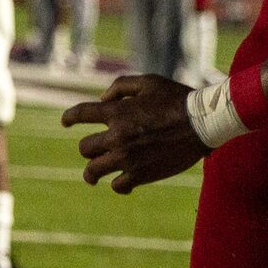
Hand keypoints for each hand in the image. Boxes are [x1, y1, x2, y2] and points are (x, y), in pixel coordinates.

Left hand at [61, 73, 208, 193]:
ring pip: (93, 171)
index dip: (69, 118)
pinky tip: (120, 183)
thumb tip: (102, 101)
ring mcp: (127, 158)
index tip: (65, 122)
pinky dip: (118, 184)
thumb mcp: (148, 82)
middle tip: (93, 151)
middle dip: (87, 148)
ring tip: (92, 176)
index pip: (81, 114)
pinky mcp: (141, 174)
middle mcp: (117, 136)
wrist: (202, 123)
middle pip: (84, 148)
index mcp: (116, 112)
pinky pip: (118, 185)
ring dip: (92, 173)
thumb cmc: (177, 99)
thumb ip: (120, 87)